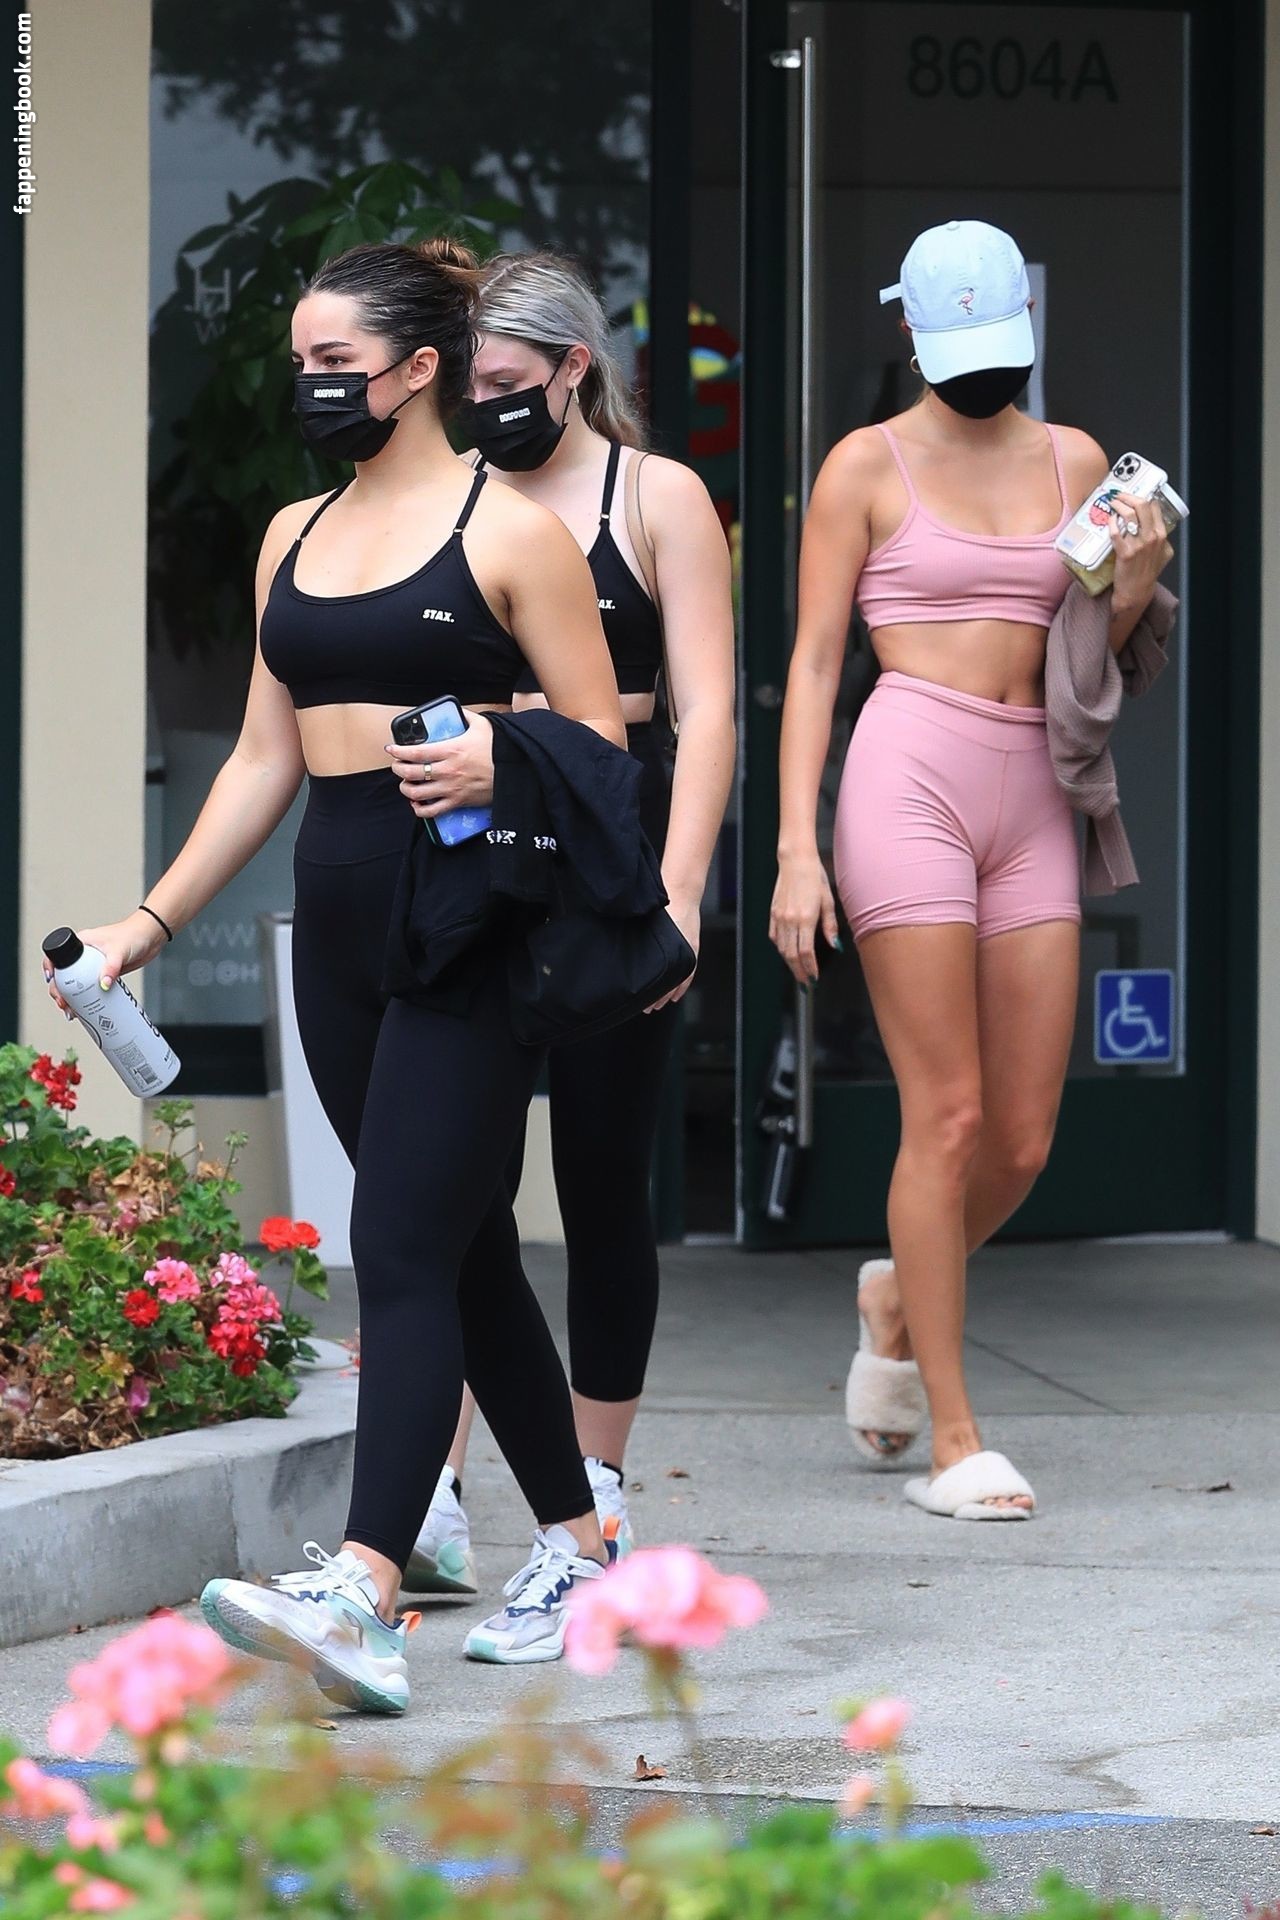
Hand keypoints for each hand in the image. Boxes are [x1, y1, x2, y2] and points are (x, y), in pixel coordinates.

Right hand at [42, 912, 167, 1014]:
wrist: (151, 936)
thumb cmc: (134, 934)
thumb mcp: (119, 951)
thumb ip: (111, 967)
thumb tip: (103, 985)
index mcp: (81, 943)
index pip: (57, 956)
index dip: (50, 969)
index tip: (52, 982)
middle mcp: (84, 954)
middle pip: (64, 974)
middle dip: (60, 991)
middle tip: (64, 1004)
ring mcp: (93, 965)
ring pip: (76, 983)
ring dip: (72, 998)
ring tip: (72, 1011)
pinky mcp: (104, 973)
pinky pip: (90, 987)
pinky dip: (86, 998)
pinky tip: (85, 1008)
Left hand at [386, 711, 495, 820]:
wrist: (516, 770)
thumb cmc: (499, 748)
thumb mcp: (482, 725)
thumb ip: (464, 716)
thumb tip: (455, 711)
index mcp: (451, 750)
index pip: (415, 752)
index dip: (398, 751)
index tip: (392, 749)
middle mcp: (448, 770)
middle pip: (411, 773)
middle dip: (398, 769)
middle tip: (398, 766)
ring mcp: (452, 788)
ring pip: (417, 793)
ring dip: (405, 789)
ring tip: (406, 784)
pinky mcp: (458, 802)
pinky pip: (432, 811)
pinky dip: (420, 809)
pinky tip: (417, 803)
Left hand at [647, 894, 699, 1011]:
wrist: (682, 889)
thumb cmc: (665, 904)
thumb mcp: (651, 926)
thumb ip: (641, 945)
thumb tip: (627, 961)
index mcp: (673, 952)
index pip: (664, 983)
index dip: (654, 996)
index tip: (643, 1005)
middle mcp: (683, 954)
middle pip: (670, 984)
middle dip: (658, 998)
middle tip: (646, 1009)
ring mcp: (688, 951)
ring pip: (679, 981)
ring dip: (668, 994)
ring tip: (657, 1006)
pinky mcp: (690, 948)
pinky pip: (688, 974)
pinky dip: (681, 986)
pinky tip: (674, 995)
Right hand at [770, 852, 839, 984]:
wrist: (795, 861)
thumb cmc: (815, 878)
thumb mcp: (828, 901)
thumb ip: (830, 926)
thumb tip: (836, 946)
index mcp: (806, 918)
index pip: (806, 952)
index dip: (809, 968)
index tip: (814, 978)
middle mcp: (790, 920)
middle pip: (791, 955)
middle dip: (799, 972)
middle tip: (806, 983)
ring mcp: (779, 917)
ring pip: (782, 948)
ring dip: (790, 963)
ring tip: (798, 972)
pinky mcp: (773, 913)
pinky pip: (775, 937)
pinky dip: (781, 948)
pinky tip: (787, 953)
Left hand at [1109, 492, 1173, 610]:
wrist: (1136, 592)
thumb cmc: (1147, 573)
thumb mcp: (1162, 553)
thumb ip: (1160, 538)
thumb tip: (1154, 523)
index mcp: (1161, 535)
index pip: (1154, 507)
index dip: (1142, 497)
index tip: (1132, 495)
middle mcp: (1152, 537)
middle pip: (1142, 505)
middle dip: (1128, 496)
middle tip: (1118, 496)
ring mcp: (1138, 545)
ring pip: (1129, 514)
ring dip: (1118, 505)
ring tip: (1111, 503)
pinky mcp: (1124, 552)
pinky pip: (1116, 531)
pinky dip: (1111, 522)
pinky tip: (1108, 519)